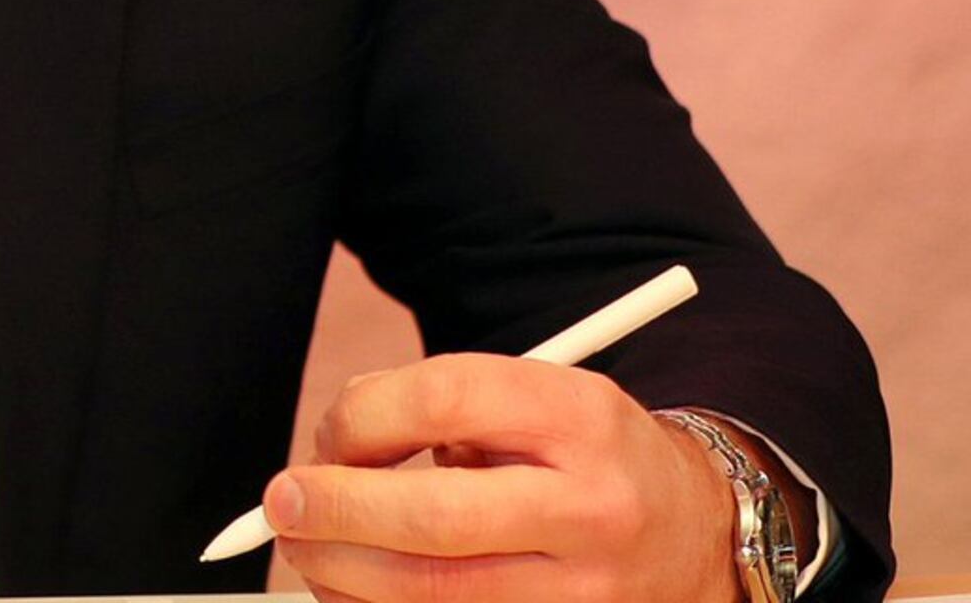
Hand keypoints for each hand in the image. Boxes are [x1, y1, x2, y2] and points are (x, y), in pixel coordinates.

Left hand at [265, 352, 737, 602]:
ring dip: (343, 576)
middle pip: (435, 521)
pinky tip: (355, 588)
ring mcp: (586, 593)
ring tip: (307, 551)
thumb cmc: (586, 460)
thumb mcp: (537, 401)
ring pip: (434, 596)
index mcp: (579, 420)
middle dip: (335, 512)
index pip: (443, 400)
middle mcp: (592, 510)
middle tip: (283, 506)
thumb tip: (328, 452)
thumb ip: (437, 409)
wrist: (699, 537)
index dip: (360, 418)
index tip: (327, 438)